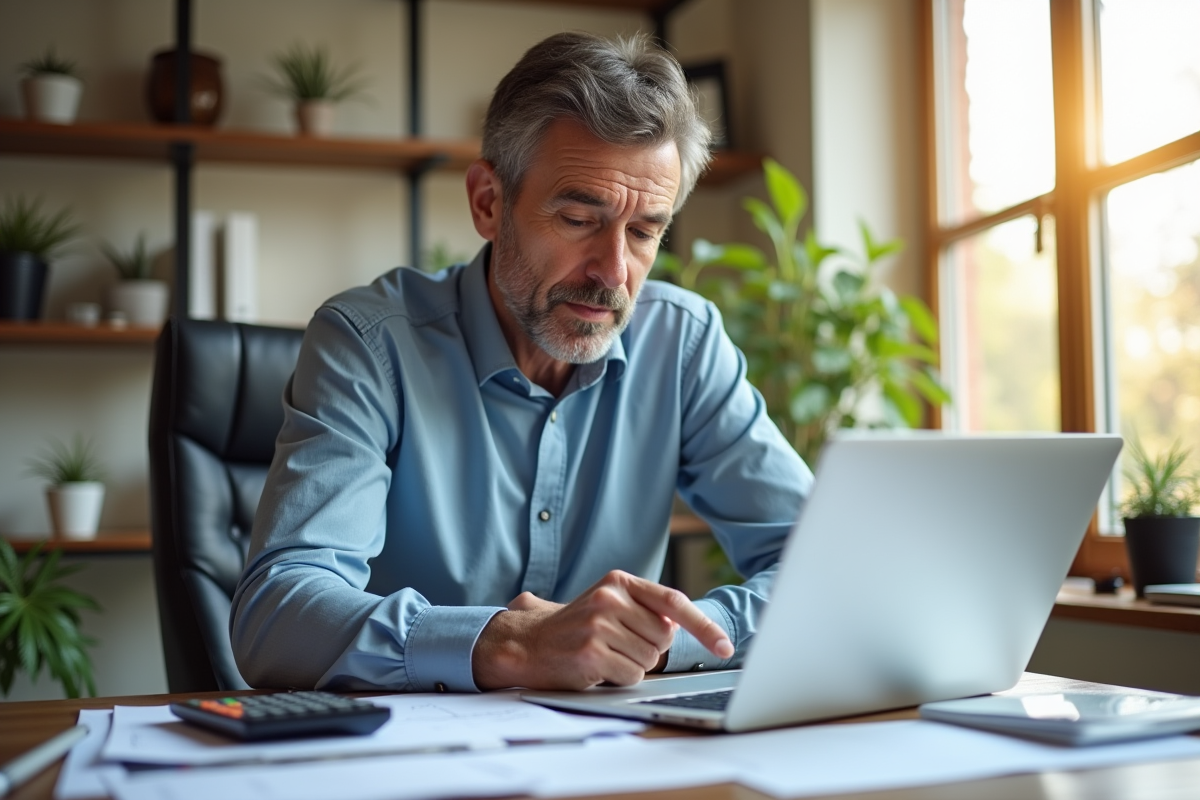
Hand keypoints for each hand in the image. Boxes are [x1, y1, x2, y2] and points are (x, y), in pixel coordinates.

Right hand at [472, 570, 733, 690]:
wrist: (528, 643)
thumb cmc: (575, 627)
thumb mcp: (609, 604)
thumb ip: (645, 608)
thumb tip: (684, 623)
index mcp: (619, 582)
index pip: (674, 602)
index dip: (704, 626)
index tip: (724, 646)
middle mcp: (610, 599)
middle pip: (664, 638)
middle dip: (649, 649)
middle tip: (618, 645)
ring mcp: (600, 626)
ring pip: (650, 659)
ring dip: (633, 665)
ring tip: (605, 655)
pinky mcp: (592, 653)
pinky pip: (632, 676)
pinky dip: (620, 678)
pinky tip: (598, 668)